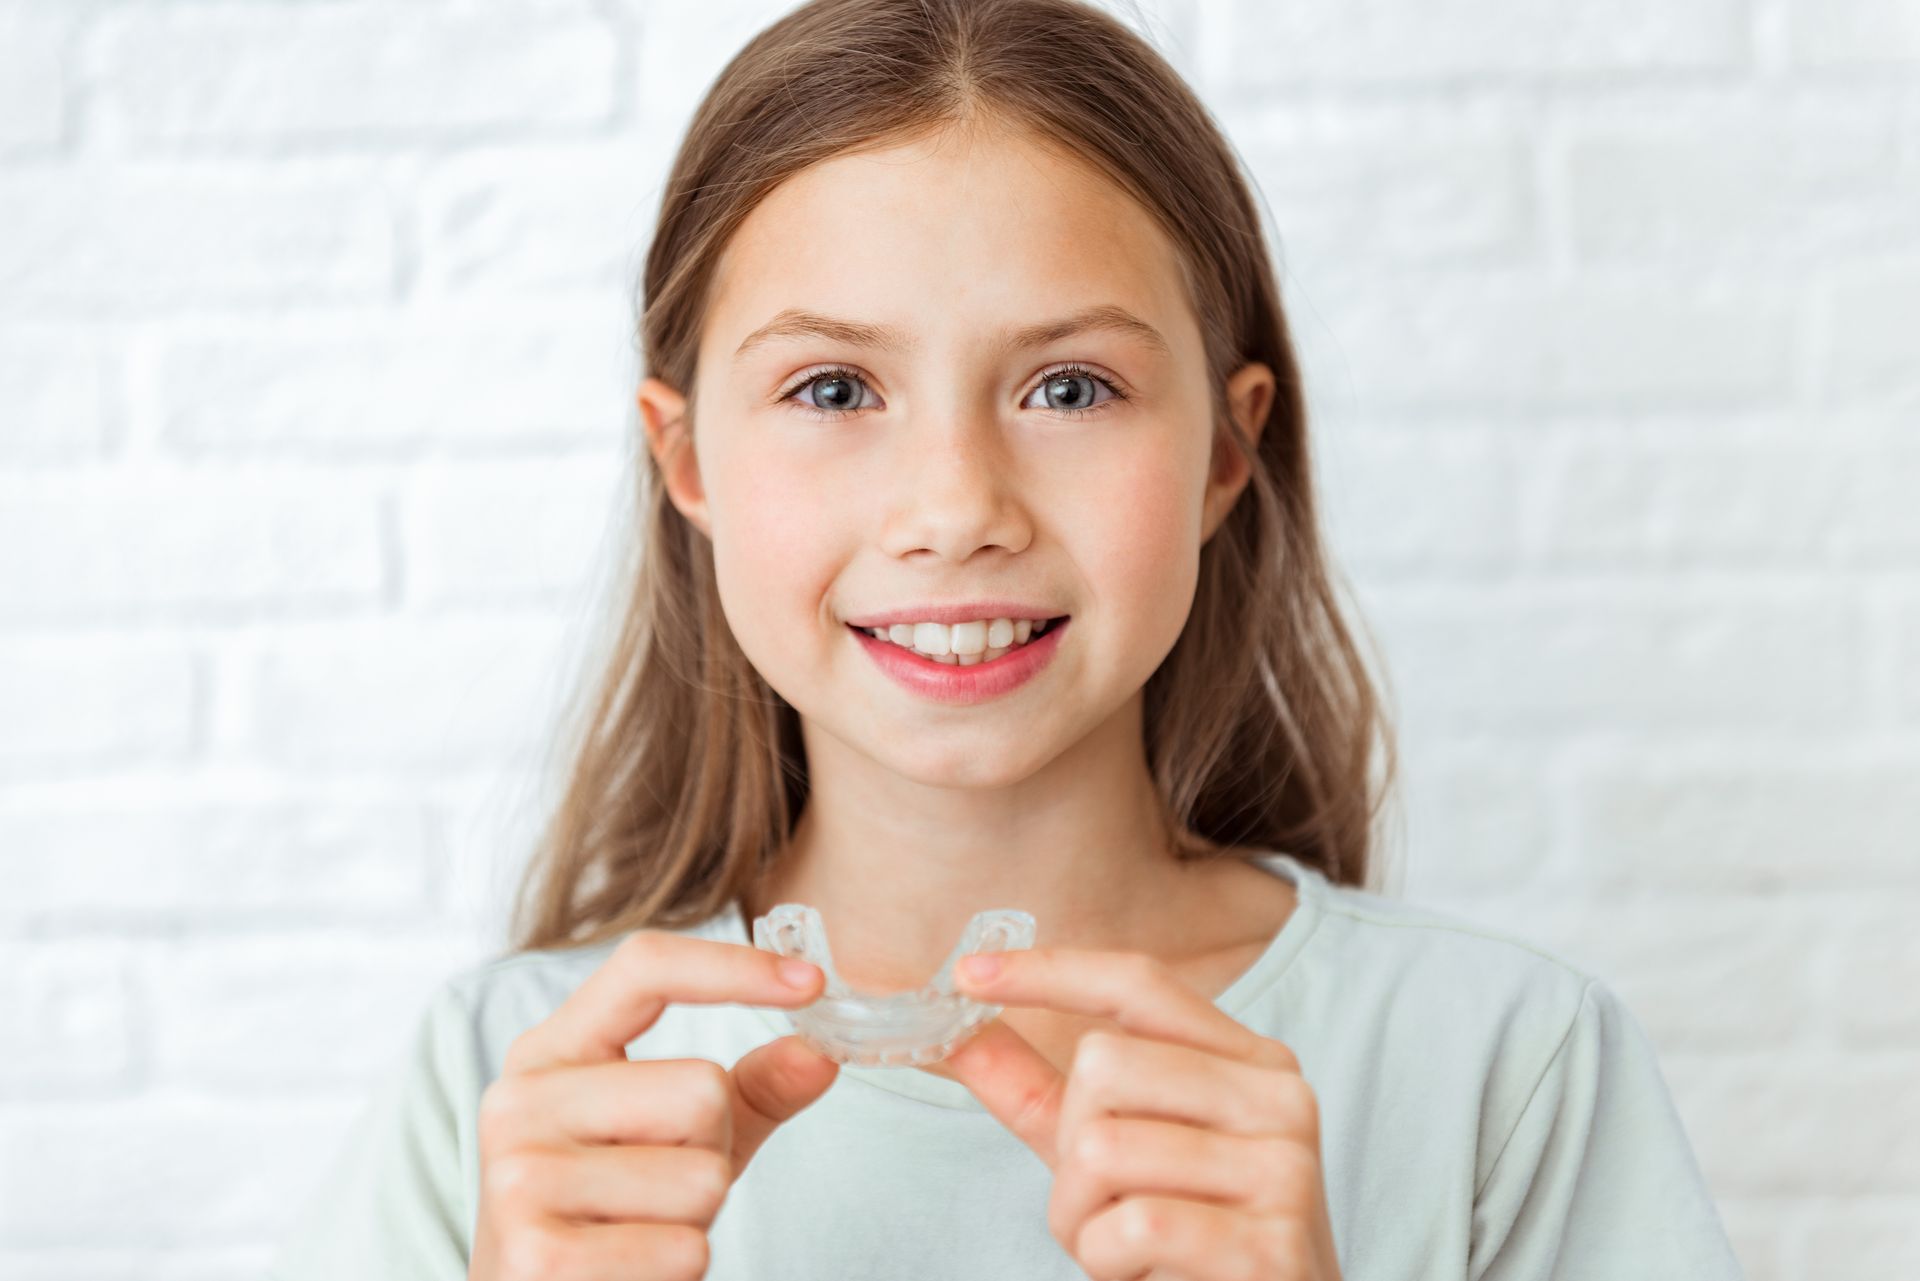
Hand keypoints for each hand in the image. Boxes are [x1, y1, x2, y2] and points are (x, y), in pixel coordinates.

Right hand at [468, 932, 836, 1279]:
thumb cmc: (615, 1215)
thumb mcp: (680, 1137)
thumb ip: (751, 1090)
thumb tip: (820, 1054)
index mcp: (550, 1052)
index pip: (644, 968)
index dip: (734, 967)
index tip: (813, 981)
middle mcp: (521, 1101)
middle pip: (702, 1088)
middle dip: (712, 1150)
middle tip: (657, 1190)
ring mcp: (518, 1177)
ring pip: (703, 1176)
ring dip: (697, 1220)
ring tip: (639, 1232)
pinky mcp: (539, 1257)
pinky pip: (684, 1249)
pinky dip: (679, 1270)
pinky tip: (630, 1274)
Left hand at [944, 947, 1341, 1280]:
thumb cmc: (1186, 1241)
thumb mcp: (1109, 1155)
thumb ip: (1037, 1092)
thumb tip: (952, 1034)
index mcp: (1249, 1061)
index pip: (1140, 986)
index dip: (1050, 972)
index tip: (966, 974)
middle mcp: (1278, 1099)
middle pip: (1101, 1064)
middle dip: (1068, 1150)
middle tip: (1108, 1206)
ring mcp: (1284, 1170)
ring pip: (1102, 1149)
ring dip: (1083, 1220)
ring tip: (1132, 1248)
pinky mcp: (1269, 1244)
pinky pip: (1131, 1226)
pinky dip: (1110, 1261)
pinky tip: (1153, 1275)